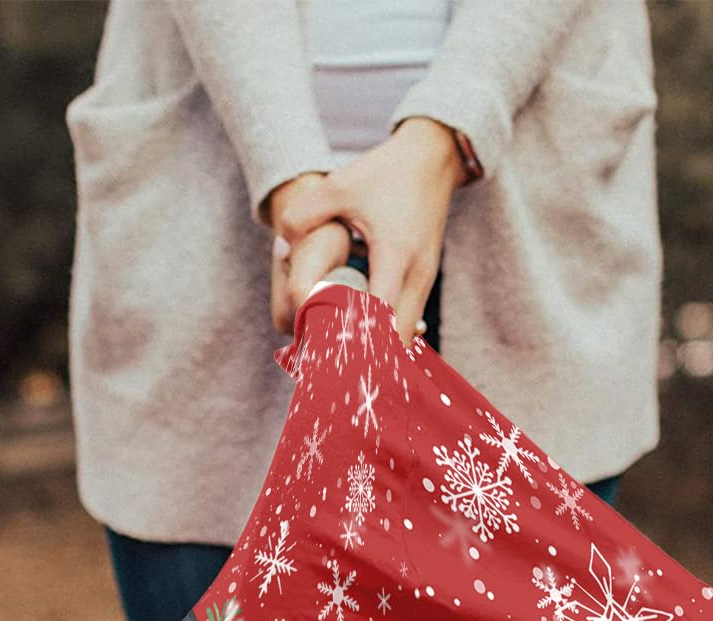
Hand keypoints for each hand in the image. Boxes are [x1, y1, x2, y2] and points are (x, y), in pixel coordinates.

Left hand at [273, 118, 464, 343]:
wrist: (432, 158)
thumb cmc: (385, 173)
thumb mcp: (339, 186)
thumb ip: (303, 216)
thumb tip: (280, 250)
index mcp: (395, 256)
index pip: (379, 318)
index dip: (357, 342)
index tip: (331, 358)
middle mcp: (416, 276)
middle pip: (397, 342)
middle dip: (368, 361)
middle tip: (334, 369)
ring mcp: (425, 281)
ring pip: (405, 337)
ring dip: (379, 353)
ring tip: (345, 361)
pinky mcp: (424, 281)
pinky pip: (407, 323)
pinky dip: (387, 338)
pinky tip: (361, 341)